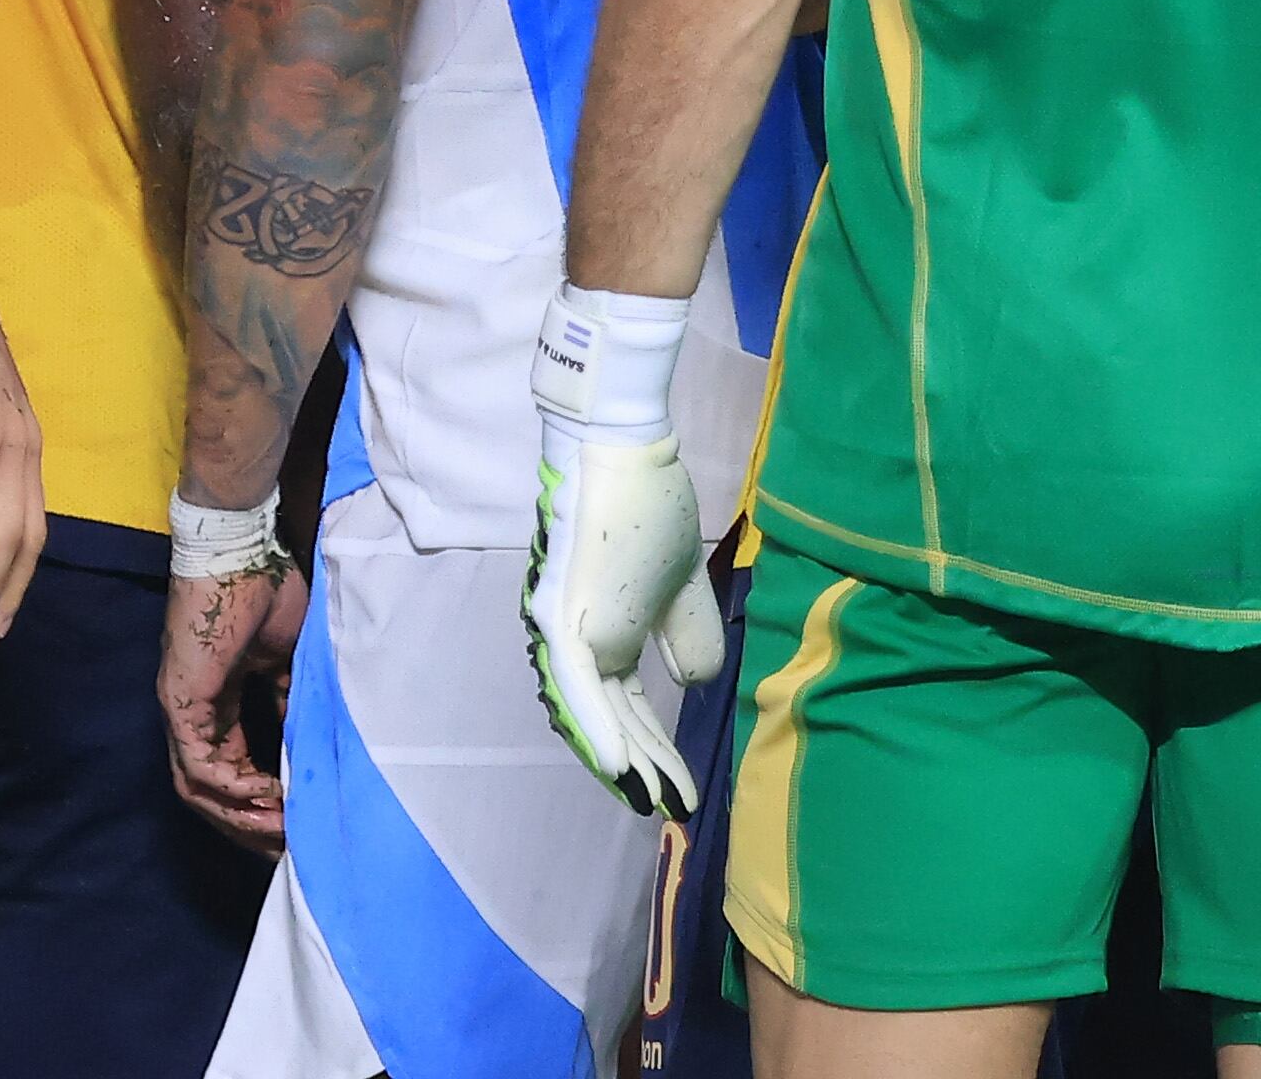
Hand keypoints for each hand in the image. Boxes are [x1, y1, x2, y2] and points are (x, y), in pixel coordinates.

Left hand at [159, 558, 307, 847]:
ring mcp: (182, 710)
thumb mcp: (286, 659)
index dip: (261, 801)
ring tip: (280, 830)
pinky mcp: (181, 701)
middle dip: (248, 825)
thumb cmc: (264, 592)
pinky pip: (199, 763)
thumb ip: (287, 700)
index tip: (298, 820)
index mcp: (215, 704)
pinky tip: (266, 796)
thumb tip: (303, 742)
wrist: (242, 550)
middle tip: (288, 845)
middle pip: (208, 793)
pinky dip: (232, 786)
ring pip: (198, 789)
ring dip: (239, 816)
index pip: (230, 770)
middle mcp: (192, 715)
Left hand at [524, 431, 724, 814]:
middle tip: (675, 809)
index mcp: (604, 632)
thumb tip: (696, 685)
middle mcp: (576, 640)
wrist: (625, 450)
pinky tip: (621, 771)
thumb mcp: (683, 584)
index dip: (656, 746)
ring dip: (628, 760)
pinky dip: (599, 729)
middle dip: (647, 766)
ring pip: (595, 712)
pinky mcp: (564, 619)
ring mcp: (566, 631)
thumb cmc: (650, 505)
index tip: (684, 787)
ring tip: (654, 802)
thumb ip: (687, 633)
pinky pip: (581, 686)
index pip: (628, 704)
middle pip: (613, 718)